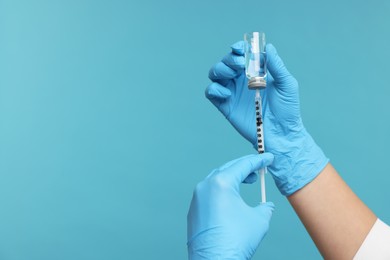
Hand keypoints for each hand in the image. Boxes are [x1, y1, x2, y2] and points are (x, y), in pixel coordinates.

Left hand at [187, 154, 274, 259]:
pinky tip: (231, 198)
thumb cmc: (235, 241)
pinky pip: (209, 193)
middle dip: (245, 167)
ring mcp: (197, 198)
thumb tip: (266, 206)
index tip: (267, 157)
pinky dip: (222, 190)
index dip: (258, 161)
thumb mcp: (259, 220)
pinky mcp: (194, 210)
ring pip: (216, 180)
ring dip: (232, 178)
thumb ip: (264, 207)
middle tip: (259, 169)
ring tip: (247, 181)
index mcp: (221, 183)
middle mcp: (205, 186)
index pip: (242, 165)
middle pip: (228, 169)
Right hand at [205, 42, 328, 195]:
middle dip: (229, 59)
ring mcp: (232, 92)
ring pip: (215, 74)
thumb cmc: (287, 110)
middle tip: (240, 64)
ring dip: (220, 69)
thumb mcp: (287, 84)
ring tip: (232, 74)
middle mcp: (241, 80)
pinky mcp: (225, 105)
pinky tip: (226, 93)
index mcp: (255, 72)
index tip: (241, 49)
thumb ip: (276, 65)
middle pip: (226, 61)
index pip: (242, 54)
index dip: (238, 48)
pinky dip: (214, 88)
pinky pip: (211, 92)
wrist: (281, 133)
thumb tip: (269, 47)